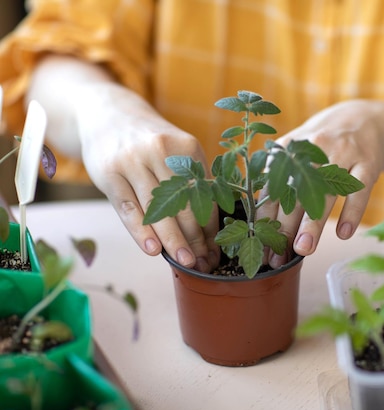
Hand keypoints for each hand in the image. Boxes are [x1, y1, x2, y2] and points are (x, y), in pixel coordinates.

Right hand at [75, 83, 219, 271]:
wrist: (109, 114)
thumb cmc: (150, 143)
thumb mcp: (176, 152)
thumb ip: (191, 183)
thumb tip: (210, 231)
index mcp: (186, 148)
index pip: (204, 196)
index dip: (211, 227)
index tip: (216, 251)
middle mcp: (161, 151)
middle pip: (183, 205)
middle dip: (196, 238)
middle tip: (203, 263)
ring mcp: (133, 161)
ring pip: (158, 209)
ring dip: (173, 241)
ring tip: (185, 263)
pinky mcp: (109, 172)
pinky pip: (129, 208)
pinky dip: (141, 231)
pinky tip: (154, 250)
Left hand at [257, 99, 383, 267]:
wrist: (365, 119)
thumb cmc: (323, 145)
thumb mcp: (298, 151)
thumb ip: (278, 177)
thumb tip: (260, 219)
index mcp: (291, 149)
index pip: (273, 187)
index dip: (267, 219)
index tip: (263, 246)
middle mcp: (314, 148)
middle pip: (296, 193)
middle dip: (285, 227)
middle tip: (279, 257)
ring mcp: (343, 154)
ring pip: (325, 193)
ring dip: (312, 223)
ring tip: (304, 249)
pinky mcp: (368, 162)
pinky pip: (359, 190)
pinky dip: (351, 212)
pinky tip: (343, 234)